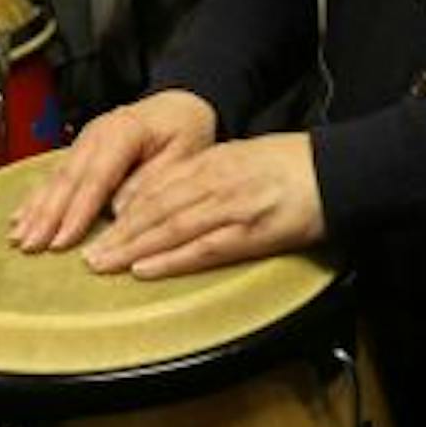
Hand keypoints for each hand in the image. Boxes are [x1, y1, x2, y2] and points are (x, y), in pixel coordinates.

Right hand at [9, 90, 218, 252]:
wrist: (180, 107)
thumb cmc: (184, 129)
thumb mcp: (184, 154)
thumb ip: (153, 181)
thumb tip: (120, 211)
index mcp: (125, 130)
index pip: (97, 177)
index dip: (78, 211)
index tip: (63, 240)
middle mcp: (98, 132)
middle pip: (69, 178)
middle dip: (46, 215)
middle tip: (30, 246)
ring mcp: (85, 139)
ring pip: (56, 177)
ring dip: (35, 209)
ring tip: (18, 237)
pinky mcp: (80, 150)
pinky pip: (54, 175)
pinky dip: (36, 198)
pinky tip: (19, 217)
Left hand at [80, 133, 322, 279]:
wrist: (338, 170)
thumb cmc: (297, 166)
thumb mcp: (247, 157)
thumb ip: (213, 173)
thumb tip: (179, 193)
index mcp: (215, 160)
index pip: (158, 185)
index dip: (125, 207)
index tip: (101, 224)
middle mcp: (216, 180)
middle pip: (155, 207)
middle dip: (118, 233)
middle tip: (87, 253)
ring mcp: (232, 206)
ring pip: (170, 227)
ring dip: (132, 248)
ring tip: (103, 265)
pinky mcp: (251, 231)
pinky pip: (201, 248)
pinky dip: (170, 259)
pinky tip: (145, 269)